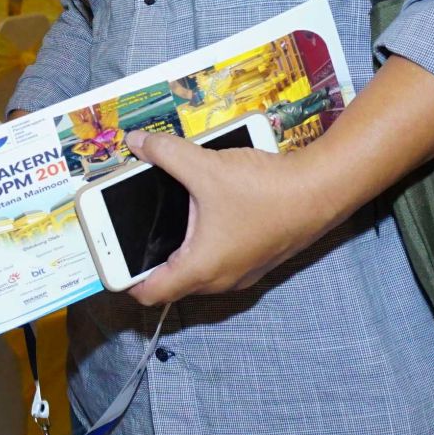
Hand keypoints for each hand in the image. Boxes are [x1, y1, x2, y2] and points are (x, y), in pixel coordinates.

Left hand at [122, 129, 326, 305]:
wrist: (320, 192)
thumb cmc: (264, 190)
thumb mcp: (203, 166)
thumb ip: (165, 153)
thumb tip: (137, 142)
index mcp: (200, 268)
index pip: (150, 292)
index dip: (126, 279)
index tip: (112, 257)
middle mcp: (220, 280)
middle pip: (172, 281)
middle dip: (150, 257)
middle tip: (132, 229)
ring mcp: (242, 273)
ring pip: (198, 270)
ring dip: (180, 249)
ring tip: (167, 216)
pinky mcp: (258, 260)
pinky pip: (221, 259)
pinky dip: (206, 243)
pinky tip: (206, 210)